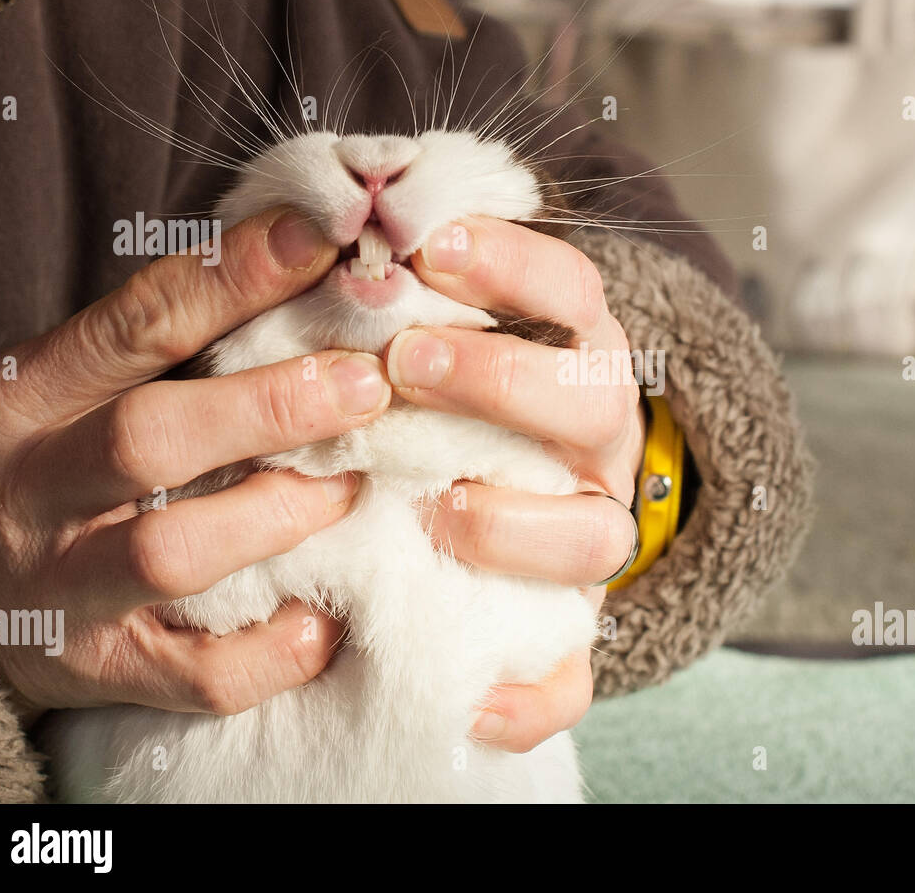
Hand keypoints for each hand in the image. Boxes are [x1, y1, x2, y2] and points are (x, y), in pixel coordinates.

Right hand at [0, 208, 393, 717]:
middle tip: (368, 385)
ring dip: (281, 517)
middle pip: (152, 439)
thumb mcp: (75, 389)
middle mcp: (34, 490)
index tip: (323, 240)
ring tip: (352, 490)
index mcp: (29, 396)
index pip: (138, 323)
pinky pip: (201, 675)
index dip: (236, 277)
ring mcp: (64, 589)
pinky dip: (276, 648)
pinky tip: (325, 614)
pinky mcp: (103, 670)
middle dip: (272, 407)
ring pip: (175, 554)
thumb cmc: (50, 466)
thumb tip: (316, 264)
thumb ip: (170, 342)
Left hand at [391, 217, 643, 750]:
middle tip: (410, 360)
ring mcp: (587, 537)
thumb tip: (315, 213)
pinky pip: (572, 679)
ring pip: (599, 538)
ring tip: (437, 511)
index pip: (573, 292)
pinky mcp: (566, 633)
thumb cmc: (432, 412)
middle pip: (595, 402)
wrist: (484, 526)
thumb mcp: (423, 339)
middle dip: (505, 377)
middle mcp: (593, 446)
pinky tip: (468, 701)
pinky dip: (530, 696)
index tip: (426, 244)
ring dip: (519, 522)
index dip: (513, 263)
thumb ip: (394, 288)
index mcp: (568, 359)